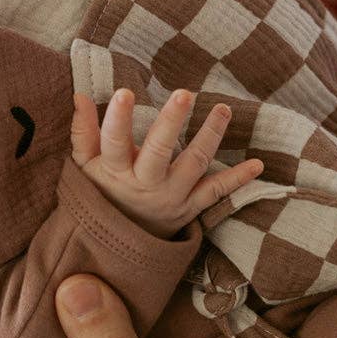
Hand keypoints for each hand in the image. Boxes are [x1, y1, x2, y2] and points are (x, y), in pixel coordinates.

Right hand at [71, 88, 263, 238]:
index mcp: (115, 172)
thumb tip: (79, 95)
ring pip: (193, 165)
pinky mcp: (190, 206)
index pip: (113, 144)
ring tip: (222, 109)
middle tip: (183, 95)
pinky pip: (216, 193)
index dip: (118, 120)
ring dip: (210, 136)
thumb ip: (83, 132)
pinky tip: (257, 165)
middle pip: (158, 153)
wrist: (120, 244)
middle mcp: (145, 184)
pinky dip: (238, 180)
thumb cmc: (102, 194)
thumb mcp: (85, 167)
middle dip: (171, 123)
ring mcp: (171, 196)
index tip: (125, 93)